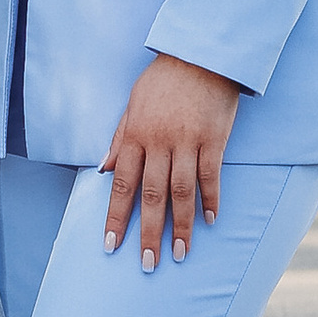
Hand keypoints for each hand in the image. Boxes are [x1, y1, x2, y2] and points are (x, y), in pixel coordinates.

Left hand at [103, 54, 237, 268]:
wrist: (201, 53)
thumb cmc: (164, 79)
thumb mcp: (133, 103)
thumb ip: (120, 137)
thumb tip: (103, 169)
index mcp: (136, 135)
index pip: (122, 184)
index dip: (116, 217)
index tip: (111, 245)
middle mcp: (159, 141)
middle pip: (151, 195)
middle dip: (147, 232)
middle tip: (147, 263)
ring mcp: (188, 141)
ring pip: (182, 192)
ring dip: (181, 225)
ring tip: (181, 253)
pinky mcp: (214, 138)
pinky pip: (211, 175)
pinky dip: (210, 199)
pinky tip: (209, 220)